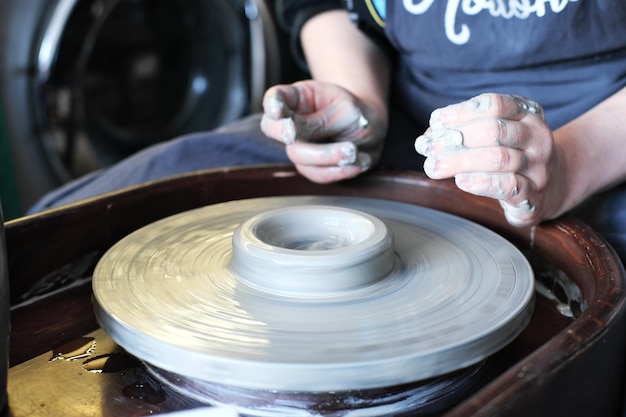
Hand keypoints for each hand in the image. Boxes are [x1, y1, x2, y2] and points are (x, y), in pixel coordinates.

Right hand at [260, 80, 386, 182]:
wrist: (372, 134)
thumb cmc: (356, 115)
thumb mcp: (345, 110)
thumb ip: (320, 121)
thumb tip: (292, 131)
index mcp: (300, 98)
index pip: (276, 96)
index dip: (272, 103)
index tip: (277, 111)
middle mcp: (293, 122)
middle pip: (273, 128)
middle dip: (283, 133)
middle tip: (293, 134)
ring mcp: (299, 146)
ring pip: (298, 155)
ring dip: (327, 156)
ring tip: (353, 151)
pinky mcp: (310, 167)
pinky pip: (316, 173)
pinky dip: (338, 170)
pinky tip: (357, 162)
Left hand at [414, 93, 566, 226]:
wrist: (553, 187)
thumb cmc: (512, 155)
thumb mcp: (495, 136)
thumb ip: (464, 132)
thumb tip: (426, 139)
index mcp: (527, 114)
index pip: (494, 104)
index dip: (461, 112)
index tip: (435, 121)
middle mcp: (537, 137)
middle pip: (494, 131)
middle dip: (456, 138)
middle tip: (426, 147)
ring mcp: (539, 167)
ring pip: (499, 158)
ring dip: (460, 161)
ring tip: (433, 167)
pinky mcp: (534, 197)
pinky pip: (509, 186)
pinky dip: (482, 182)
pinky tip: (461, 181)